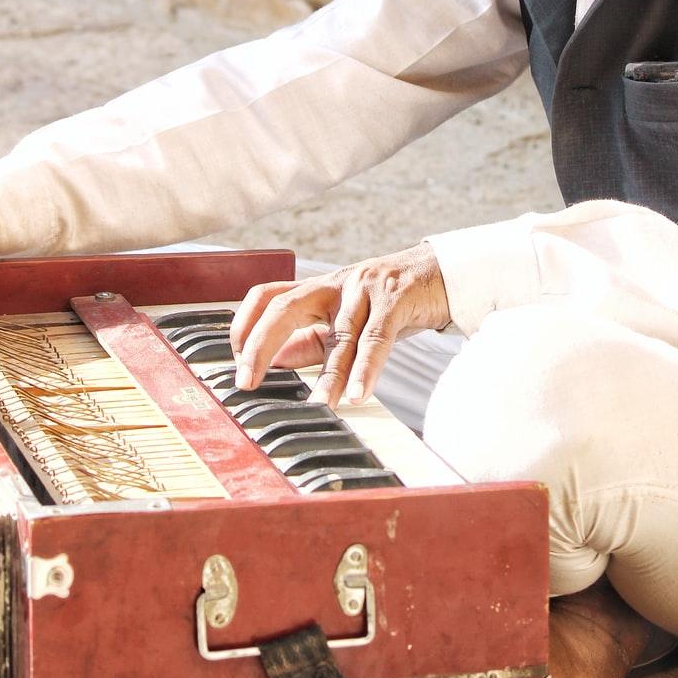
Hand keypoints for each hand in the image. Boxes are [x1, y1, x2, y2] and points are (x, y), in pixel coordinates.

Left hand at [228, 242, 450, 408]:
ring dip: (328, 373)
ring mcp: (365, 289)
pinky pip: (376, 337)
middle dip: (260, 345)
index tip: (236, 363)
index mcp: (319, 288)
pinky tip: (358, 394)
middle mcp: (336, 283)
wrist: (442, 274)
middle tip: (247, 381)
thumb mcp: (345, 320)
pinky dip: (366, 369)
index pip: (267, 296)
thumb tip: (274, 362)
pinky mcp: (396, 298)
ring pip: (339, 333)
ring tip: (320, 404)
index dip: (244, 325)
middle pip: (285, 306)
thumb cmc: (390, 302)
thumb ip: (311, 340)